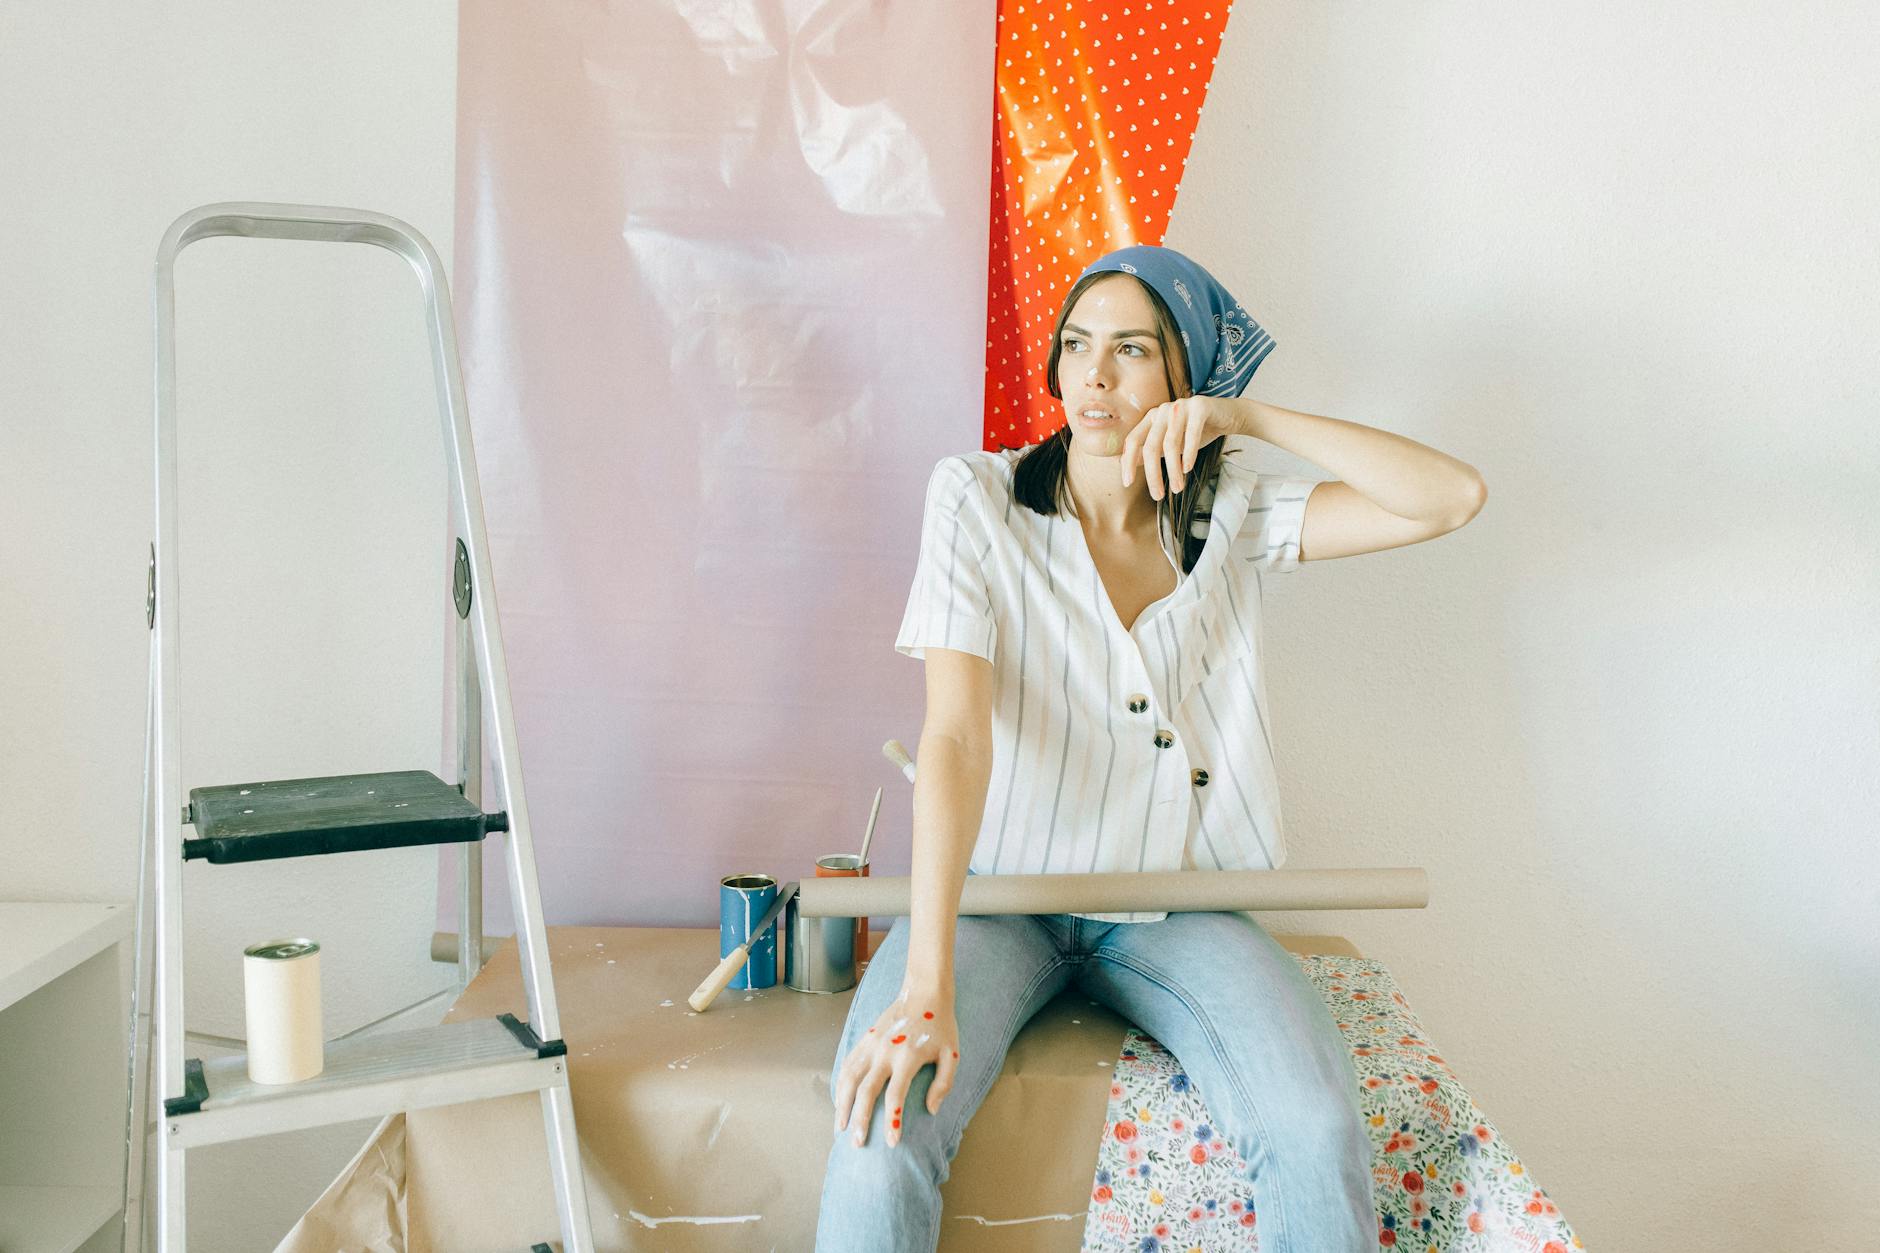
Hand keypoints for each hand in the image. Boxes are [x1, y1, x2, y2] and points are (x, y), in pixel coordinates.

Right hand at [832, 982, 959, 1148]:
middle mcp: (886, 1052)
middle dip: (860, 1120)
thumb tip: (932, 1110)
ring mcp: (872, 1044)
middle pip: (866, 1091)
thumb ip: (943, 1083)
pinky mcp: (865, 1038)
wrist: (924, 992)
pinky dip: (840, 1084)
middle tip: (857, 1144)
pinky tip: (839, 1101)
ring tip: (840, 1127)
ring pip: (849, 1078)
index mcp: (908, 1057)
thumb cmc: (941, 1026)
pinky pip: (848, 1064)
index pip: (895, 1096)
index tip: (891, 1142)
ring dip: (842, 1104)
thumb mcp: (952, 1054)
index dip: (892, 1121)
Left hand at [1120, 396, 1246, 497]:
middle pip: (1151, 446)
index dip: (1128, 462)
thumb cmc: (1194, 432)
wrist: (1227, 416)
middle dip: (1153, 474)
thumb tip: (1125, 464)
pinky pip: (1191, 434)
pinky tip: (1188, 469)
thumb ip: (1149, 452)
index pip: (1133, 440)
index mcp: (1151, 418)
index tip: (1127, 483)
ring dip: (1173, 470)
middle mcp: (1162, 410)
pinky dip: (1188, 454)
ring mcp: (1180, 406)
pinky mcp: (1200, 407)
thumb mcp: (1169, 444)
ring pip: (1171, 443)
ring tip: (1178, 488)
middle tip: (1157, 496)